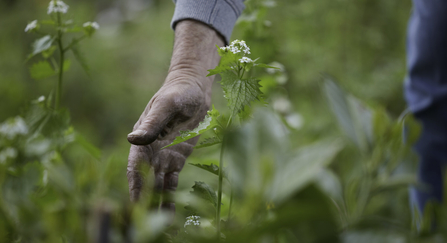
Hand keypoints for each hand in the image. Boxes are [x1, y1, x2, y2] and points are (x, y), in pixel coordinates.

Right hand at [126, 20, 223, 214]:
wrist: (193, 90)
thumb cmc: (177, 93)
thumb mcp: (165, 105)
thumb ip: (152, 123)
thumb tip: (132, 139)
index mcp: (143, 141)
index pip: (135, 169)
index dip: (134, 187)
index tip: (135, 206)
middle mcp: (150, 153)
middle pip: (145, 182)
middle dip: (145, 203)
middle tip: (147, 225)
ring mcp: (163, 159)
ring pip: (157, 186)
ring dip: (157, 205)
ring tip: (161, 226)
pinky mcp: (176, 161)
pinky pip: (172, 182)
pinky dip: (170, 197)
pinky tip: (171, 214)